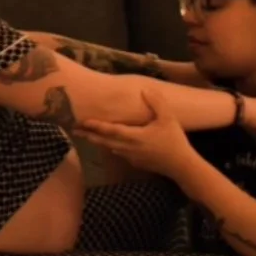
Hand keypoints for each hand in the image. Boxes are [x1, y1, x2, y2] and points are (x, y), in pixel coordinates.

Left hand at [76, 88, 194, 177]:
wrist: (181, 166)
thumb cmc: (174, 141)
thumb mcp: (168, 118)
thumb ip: (156, 103)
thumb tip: (145, 89)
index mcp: (134, 136)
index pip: (110, 130)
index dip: (96, 125)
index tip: (82, 121)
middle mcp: (128, 148)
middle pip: (104, 141)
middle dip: (89, 135)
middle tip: (74, 130)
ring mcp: (131, 157)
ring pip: (110, 148)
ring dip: (98, 142)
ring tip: (88, 136)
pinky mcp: (136, 163)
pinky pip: (119, 153)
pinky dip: (111, 147)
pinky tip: (111, 145)